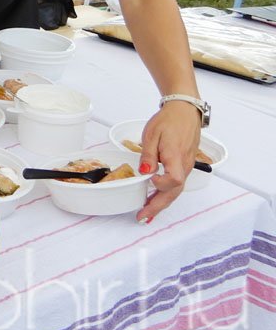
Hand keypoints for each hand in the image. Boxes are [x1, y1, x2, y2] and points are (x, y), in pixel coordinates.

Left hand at [135, 100, 200, 222]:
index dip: (161, 184)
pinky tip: (155, 197)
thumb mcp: (152, 134)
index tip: (149, 180)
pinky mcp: (185, 165)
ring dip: (161, 203)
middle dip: (157, 207)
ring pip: (176, 190)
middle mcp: (184, 165)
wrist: (184, 111)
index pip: (174, 180)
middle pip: (174, 192)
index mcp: (176, 157)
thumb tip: (145, 172)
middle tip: (142, 217)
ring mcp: (186, 166)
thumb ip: (148, 155)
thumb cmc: (168, 121)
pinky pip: (176, 183)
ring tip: (147, 212)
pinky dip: (166, 193)